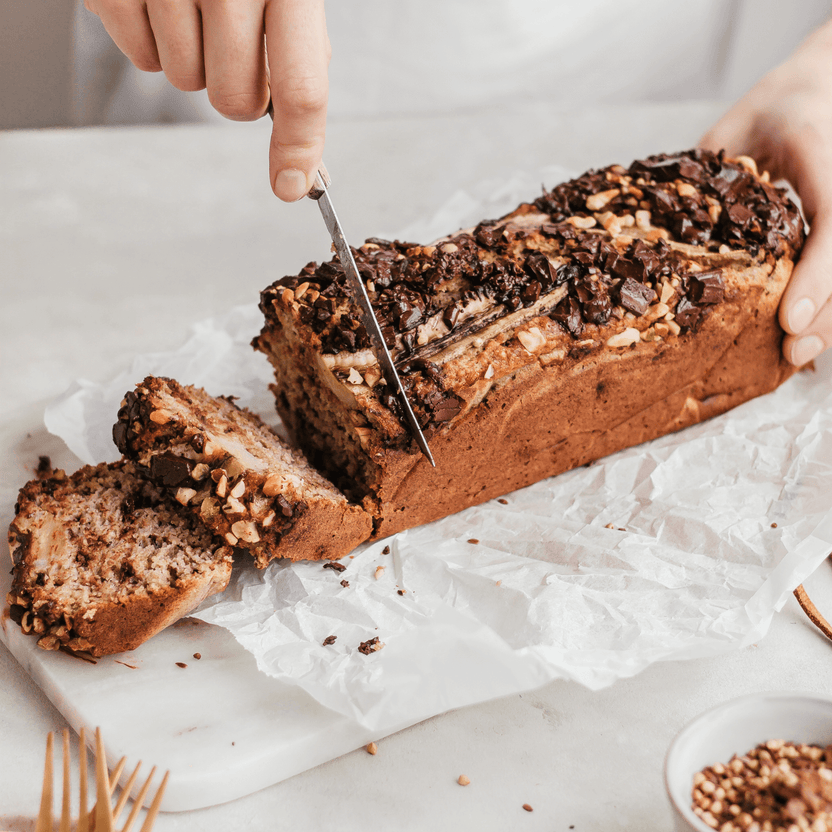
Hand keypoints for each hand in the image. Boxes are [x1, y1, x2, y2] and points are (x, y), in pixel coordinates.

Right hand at [84, 0, 329, 201]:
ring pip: (185, 83)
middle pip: (236, 101)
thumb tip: (303, 136)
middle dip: (237, 92)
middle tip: (228, 47)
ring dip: (191, 60)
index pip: (302, 87)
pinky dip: (150, 40)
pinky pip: (141, 57)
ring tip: (189, 6)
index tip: (292, 185)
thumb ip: (299, 48)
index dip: (298, 147)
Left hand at [700, 20, 831, 365]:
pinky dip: (824, 305)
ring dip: (829, 319)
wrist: (819, 89)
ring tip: (794, 358)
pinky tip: (803, 336)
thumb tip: (653, 226)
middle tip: (792, 354)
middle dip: (826, 313)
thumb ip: (702, 177)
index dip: (818, 274)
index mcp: (817, 153)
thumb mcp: (731, 130)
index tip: (789, 320)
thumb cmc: (770, 109)